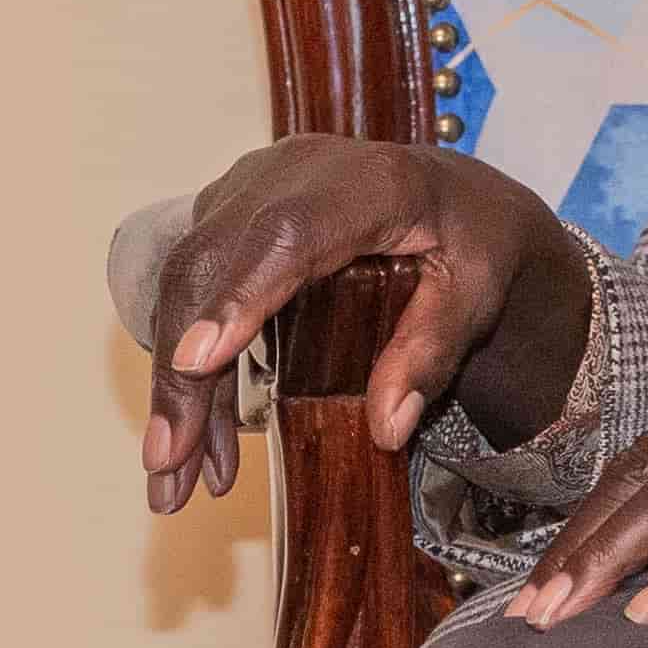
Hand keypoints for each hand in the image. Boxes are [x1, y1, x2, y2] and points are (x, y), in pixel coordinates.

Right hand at [129, 140, 572, 510]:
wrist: (453, 193)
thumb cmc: (470, 238)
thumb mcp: (476, 296)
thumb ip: (433, 353)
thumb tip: (387, 428)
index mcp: (370, 183)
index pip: (287, 235)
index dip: (237, 295)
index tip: (197, 361)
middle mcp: (292, 173)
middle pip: (212, 266)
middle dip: (183, 374)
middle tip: (170, 463)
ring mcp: (249, 189)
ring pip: (185, 284)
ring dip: (174, 385)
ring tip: (173, 474)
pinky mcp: (227, 216)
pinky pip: (191, 291)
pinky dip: (189, 370)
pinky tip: (200, 438)